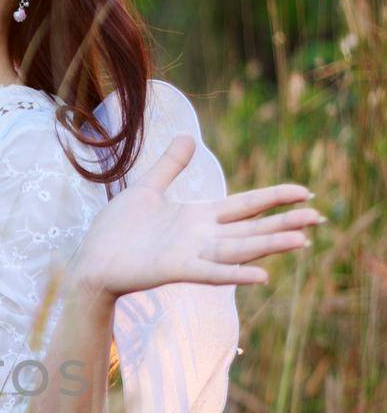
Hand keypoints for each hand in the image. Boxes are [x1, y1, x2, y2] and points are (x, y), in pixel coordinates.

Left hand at [71, 133, 326, 300]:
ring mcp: (192, 254)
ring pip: (239, 249)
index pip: (246, 205)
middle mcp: (202, 237)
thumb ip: (169, 166)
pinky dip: (236, 274)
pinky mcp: (176, 270)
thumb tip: (187, 137)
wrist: (92, 261)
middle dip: (285, 223)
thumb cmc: (117, 231)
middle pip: (252, 228)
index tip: (305, 193)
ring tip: (302, 243)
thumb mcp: (147, 189)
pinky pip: (212, 273)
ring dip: (270, 246)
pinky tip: (262, 275)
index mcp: (199, 217)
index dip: (274, 198)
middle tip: (320, 220)